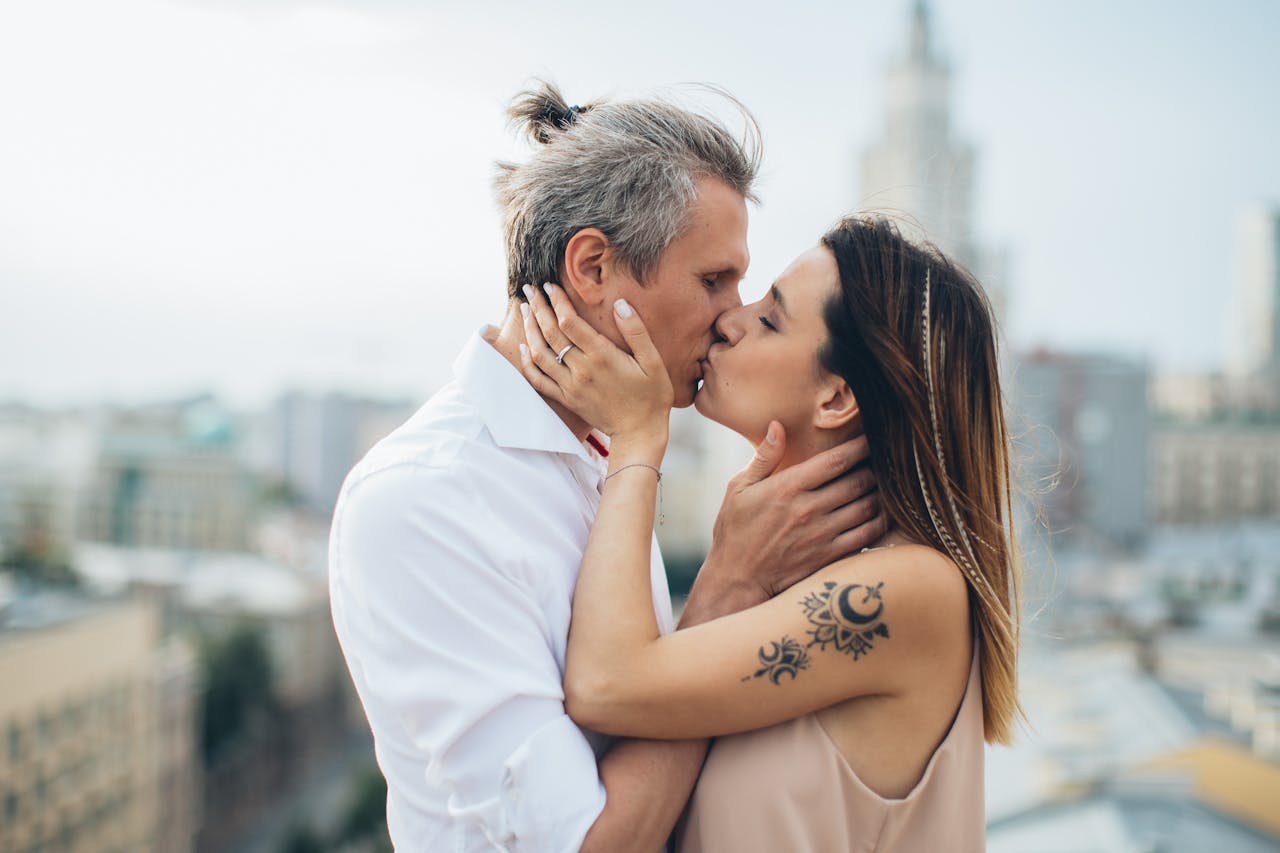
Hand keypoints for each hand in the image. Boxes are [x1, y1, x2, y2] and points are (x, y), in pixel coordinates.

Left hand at [517, 282, 673, 448]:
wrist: (639, 433)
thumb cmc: (651, 396)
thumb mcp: (653, 362)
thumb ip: (636, 331)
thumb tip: (620, 304)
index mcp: (602, 356)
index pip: (570, 322)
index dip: (557, 302)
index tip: (549, 286)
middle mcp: (582, 369)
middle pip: (551, 333)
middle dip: (538, 308)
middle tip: (529, 289)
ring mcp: (571, 386)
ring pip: (540, 354)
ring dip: (530, 329)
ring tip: (525, 310)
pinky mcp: (567, 399)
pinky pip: (539, 380)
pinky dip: (528, 362)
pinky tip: (524, 347)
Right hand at [699, 421, 886, 599]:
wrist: (737, 579)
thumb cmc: (735, 530)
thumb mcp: (738, 488)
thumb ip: (764, 458)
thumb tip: (777, 426)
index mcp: (787, 487)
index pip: (835, 460)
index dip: (859, 446)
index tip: (871, 437)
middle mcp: (808, 509)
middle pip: (858, 481)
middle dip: (874, 467)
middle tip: (882, 460)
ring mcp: (822, 534)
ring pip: (867, 506)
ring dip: (881, 493)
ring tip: (885, 484)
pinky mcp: (829, 556)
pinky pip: (867, 535)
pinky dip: (880, 521)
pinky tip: (882, 512)